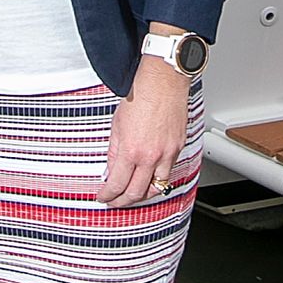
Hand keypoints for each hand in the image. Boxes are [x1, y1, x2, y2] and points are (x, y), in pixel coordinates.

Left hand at [99, 55, 190, 204]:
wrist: (163, 80)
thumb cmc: (141, 95)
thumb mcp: (117, 125)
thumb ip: (114, 152)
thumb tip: (111, 170)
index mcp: (132, 150)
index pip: (117, 185)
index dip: (108, 195)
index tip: (104, 196)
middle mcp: (151, 156)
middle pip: (136, 193)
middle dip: (123, 201)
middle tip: (115, 201)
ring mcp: (168, 153)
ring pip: (157, 188)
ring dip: (143, 195)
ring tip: (133, 195)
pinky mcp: (178, 147)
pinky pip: (168, 172)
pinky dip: (157, 179)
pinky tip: (149, 177)